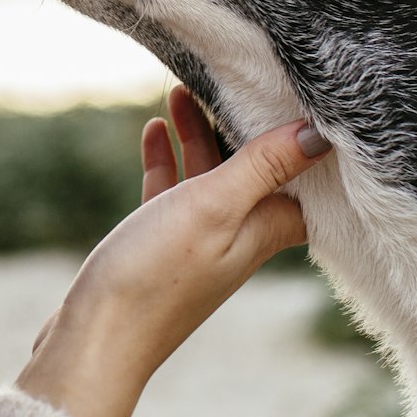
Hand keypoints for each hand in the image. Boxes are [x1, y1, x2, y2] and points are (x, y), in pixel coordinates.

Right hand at [14, 86, 329, 416]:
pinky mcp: (160, 247)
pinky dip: (166, 160)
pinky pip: (171, 193)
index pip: (300, 179)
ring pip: (209, 176)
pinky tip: (152, 132)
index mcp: (262, 230)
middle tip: (225, 75)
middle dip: (240, 122)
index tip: (295, 96)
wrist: (94, 341)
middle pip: (253, 169)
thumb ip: (264, 167)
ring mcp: (197, 244)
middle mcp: (238, 238)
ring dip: (197, 133)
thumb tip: (322, 135)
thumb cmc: (156, 276)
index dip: (302, 141)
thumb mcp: (213, 208)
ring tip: (178, 89)